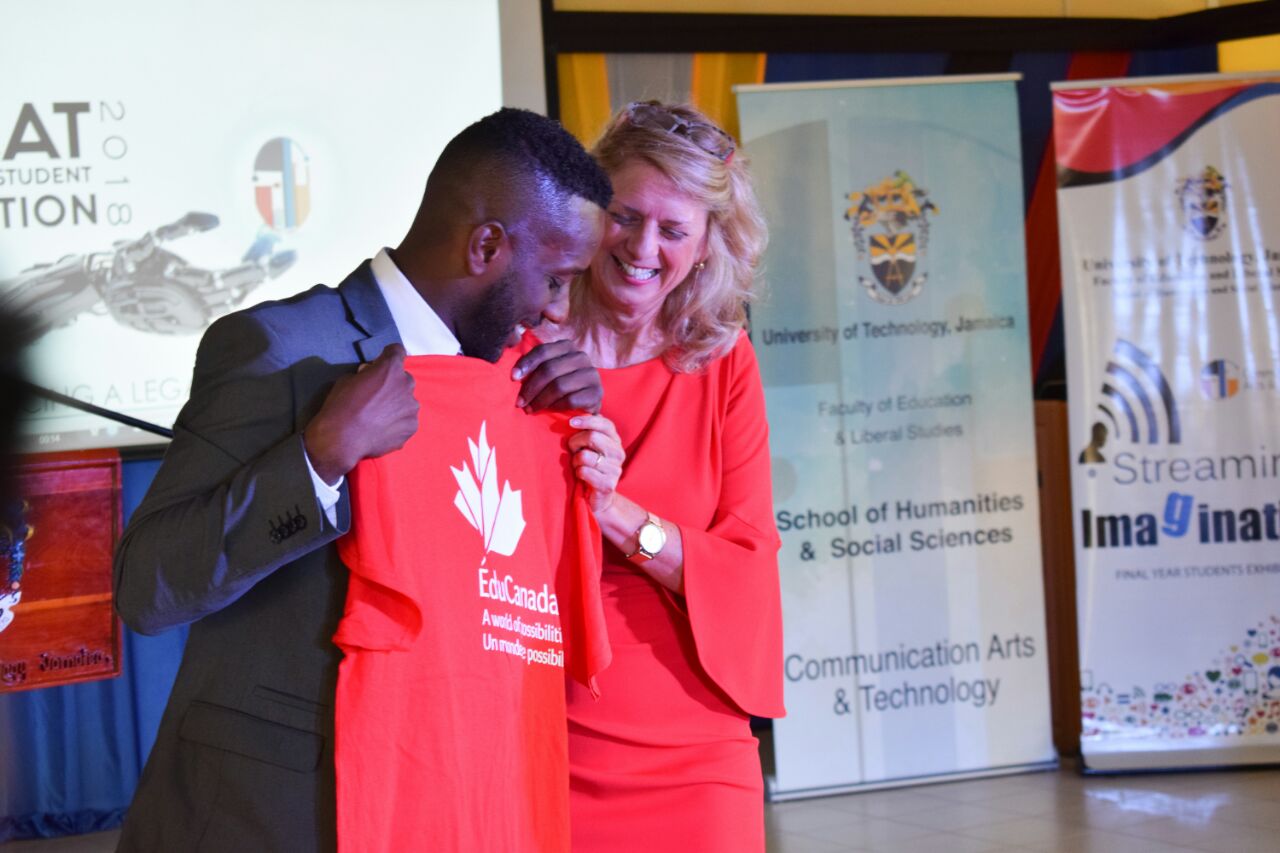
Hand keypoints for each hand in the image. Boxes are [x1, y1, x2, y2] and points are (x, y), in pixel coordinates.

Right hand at [303, 344, 418, 482]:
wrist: (342, 439)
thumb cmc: (341, 406)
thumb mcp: (347, 380)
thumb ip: (365, 374)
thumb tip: (370, 374)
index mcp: (390, 369)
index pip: (396, 351)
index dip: (388, 356)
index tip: (381, 363)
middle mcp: (406, 385)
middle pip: (403, 378)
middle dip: (392, 383)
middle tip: (377, 395)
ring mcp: (411, 407)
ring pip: (406, 401)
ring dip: (396, 404)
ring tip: (379, 417)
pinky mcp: (411, 427)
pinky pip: (407, 420)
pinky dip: (398, 423)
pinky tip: (383, 429)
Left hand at [511, 341, 601, 412]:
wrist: (584, 403)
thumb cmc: (560, 386)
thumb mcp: (547, 372)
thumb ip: (534, 366)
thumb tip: (514, 373)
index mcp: (567, 347)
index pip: (543, 351)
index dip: (526, 364)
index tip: (513, 378)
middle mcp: (581, 357)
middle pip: (550, 369)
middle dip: (531, 387)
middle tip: (520, 402)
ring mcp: (591, 374)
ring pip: (559, 386)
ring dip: (541, 400)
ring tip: (530, 409)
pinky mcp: (597, 393)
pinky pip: (571, 400)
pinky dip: (556, 406)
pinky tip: (550, 410)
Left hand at [567, 413, 623, 512]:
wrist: (599, 499)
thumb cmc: (590, 468)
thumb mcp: (591, 447)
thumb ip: (588, 432)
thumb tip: (575, 415)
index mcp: (615, 441)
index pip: (605, 424)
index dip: (587, 420)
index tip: (571, 422)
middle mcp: (618, 453)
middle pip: (592, 437)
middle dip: (575, 442)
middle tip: (572, 450)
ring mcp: (615, 469)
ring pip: (585, 456)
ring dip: (575, 461)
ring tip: (578, 466)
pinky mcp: (608, 484)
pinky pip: (584, 471)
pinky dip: (578, 473)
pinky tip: (581, 477)